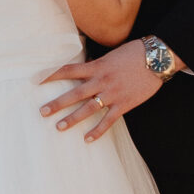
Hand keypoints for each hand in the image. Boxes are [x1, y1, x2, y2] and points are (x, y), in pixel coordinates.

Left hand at [40, 40, 161, 140]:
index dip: (52, 74)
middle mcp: (101, 81)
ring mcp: (112, 94)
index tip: (36, 79)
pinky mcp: (124, 104)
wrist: (157, 59)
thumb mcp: (111, 55)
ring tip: (58, 127)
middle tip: (42, 112)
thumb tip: (86, 66)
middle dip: (57, 103)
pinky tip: (87, 139)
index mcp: (97, 66)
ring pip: (88, 109)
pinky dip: (98, 131)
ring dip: (72, 119)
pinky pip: (108, 120)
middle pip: (74, 93)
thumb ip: (97, 64)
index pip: (69, 70)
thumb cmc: (134, 54)